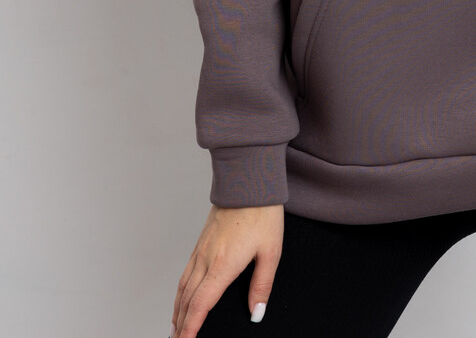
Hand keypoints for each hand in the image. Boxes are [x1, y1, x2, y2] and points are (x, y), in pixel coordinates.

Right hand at [171, 204, 283, 337]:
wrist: (249, 180)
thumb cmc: (263, 213)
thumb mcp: (271, 251)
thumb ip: (262, 285)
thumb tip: (256, 312)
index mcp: (223, 265)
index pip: (201, 304)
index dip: (191, 327)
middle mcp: (207, 258)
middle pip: (188, 299)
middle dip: (181, 323)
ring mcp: (202, 248)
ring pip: (183, 285)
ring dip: (177, 309)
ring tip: (176, 326)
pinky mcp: (202, 240)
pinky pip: (186, 271)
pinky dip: (181, 290)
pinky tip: (182, 295)